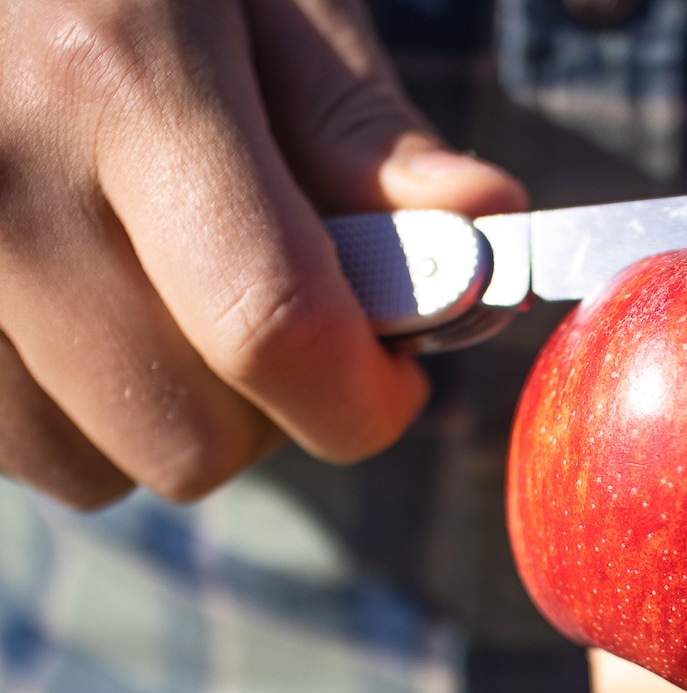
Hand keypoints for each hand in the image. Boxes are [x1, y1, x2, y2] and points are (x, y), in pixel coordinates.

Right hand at [0, 0, 525, 507]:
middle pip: (190, 436)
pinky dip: (80, 413)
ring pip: (98, 466)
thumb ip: (362, 128)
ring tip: (167, 296)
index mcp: (123, 80)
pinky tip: (90, 312)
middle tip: (276, 312)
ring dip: (171, 415)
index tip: (398, 378)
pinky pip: (21, 447)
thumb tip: (486, 226)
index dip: (364, 395)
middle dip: (273, 408)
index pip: (276, 326)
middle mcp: (1, 182)